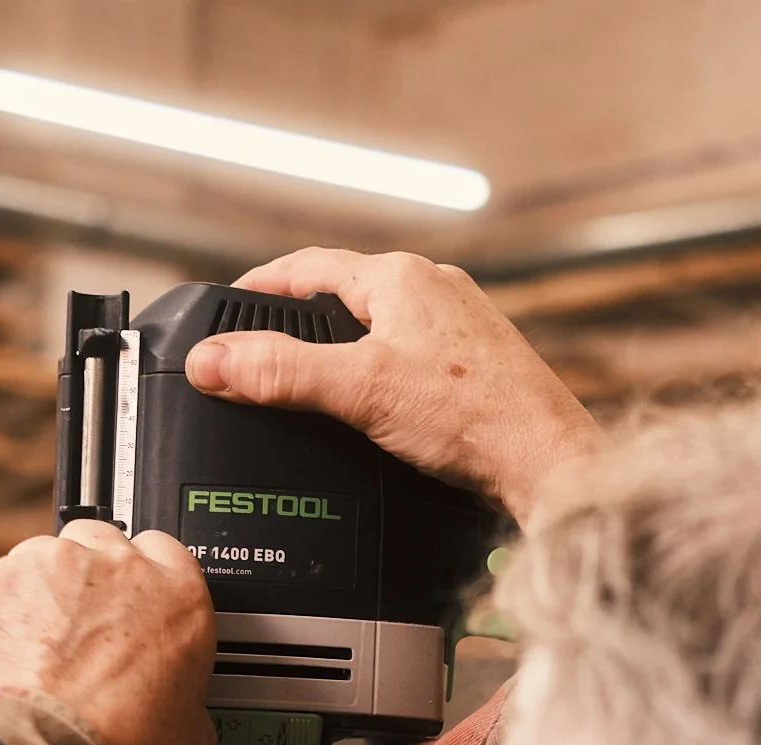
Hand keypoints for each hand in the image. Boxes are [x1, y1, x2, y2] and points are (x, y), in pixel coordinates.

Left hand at [0, 522, 215, 744]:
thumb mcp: (191, 740)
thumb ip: (189, 704)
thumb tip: (181, 714)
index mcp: (180, 598)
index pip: (171, 553)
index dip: (154, 579)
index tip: (143, 605)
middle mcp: (120, 568)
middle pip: (108, 541)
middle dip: (99, 576)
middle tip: (93, 628)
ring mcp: (57, 565)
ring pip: (53, 555)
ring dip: (51, 589)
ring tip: (47, 645)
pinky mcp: (2, 578)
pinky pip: (6, 580)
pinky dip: (8, 607)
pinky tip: (15, 651)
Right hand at [185, 248, 601, 526]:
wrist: (547, 463)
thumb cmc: (473, 420)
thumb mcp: (359, 391)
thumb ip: (281, 374)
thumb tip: (212, 362)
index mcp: (401, 277)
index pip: (310, 265)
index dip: (261, 287)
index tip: (228, 308)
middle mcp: (436, 287)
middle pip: (347, 294)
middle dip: (302, 321)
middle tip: (264, 348)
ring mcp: (463, 324)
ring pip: (385, 325)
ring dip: (346, 348)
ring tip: (314, 381)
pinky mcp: (481, 364)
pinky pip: (415, 356)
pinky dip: (384, 373)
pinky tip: (381, 407)